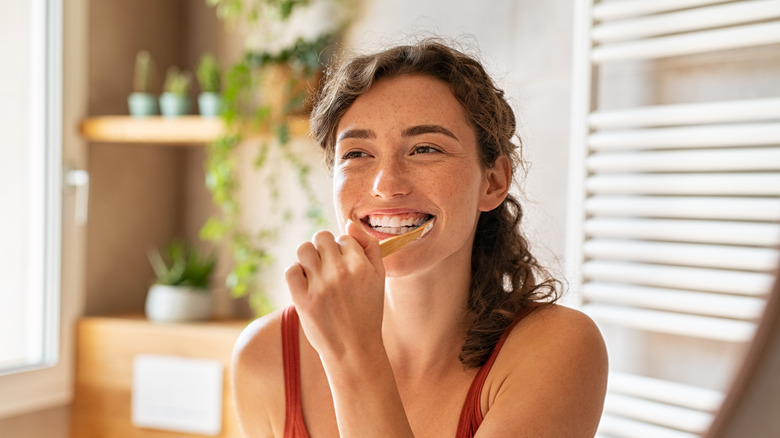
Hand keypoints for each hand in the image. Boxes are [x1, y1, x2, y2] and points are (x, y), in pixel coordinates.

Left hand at [285, 220, 384, 362]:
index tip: (344, 268)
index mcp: (360, 265)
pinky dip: (296, 274)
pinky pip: (291, 270)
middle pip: (321, 237)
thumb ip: (369, 246)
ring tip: (315, 274)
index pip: (343, 237)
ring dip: (308, 258)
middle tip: (328, 268)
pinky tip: (305, 285)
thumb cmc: (367, 312)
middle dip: (324, 249)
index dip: (343, 250)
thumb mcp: (379, 277)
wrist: (354, 349)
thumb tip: (349, 223)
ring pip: (304, 249)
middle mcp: (340, 272)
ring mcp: (320, 286)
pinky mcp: (302, 299)